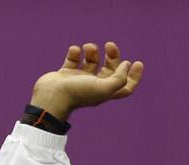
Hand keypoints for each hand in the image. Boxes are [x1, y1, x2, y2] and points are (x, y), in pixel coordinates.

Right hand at [30, 42, 144, 120]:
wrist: (51, 96)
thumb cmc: (78, 93)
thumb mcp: (104, 88)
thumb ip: (119, 78)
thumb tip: (127, 65)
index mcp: (105, 92)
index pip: (125, 86)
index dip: (133, 76)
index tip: (137, 62)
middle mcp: (94, 86)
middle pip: (110, 70)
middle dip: (113, 56)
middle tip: (110, 45)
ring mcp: (79, 79)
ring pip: (92, 62)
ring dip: (92, 51)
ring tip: (88, 47)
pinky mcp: (66, 73)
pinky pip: (73, 59)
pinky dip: (75, 52)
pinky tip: (75, 51)